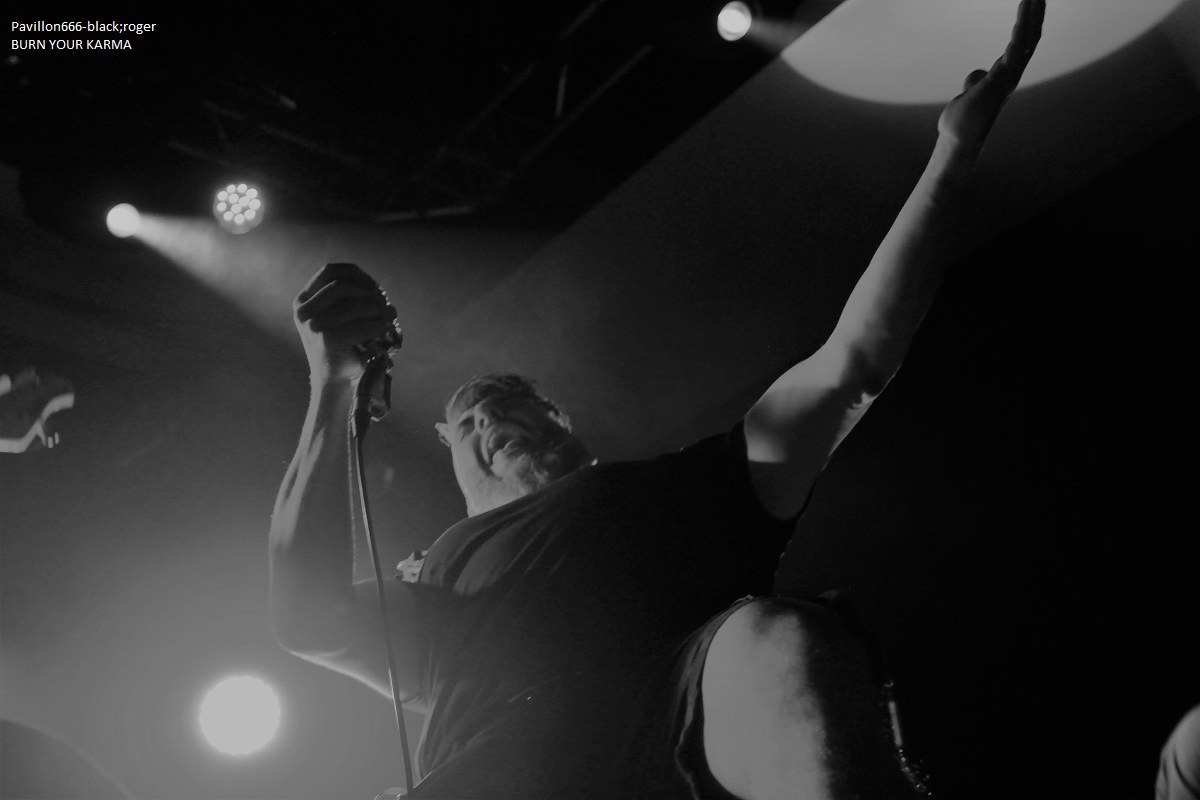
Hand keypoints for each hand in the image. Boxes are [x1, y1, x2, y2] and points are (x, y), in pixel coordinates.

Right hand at [293, 263, 399, 382]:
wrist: (335, 381)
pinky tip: (385, 329)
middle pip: (344, 286)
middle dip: (370, 292)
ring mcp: (314, 325)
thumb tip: (373, 284)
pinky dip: (379, 325)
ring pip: (356, 305)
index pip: (329, 271)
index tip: (373, 284)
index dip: (355, 273)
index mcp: (303, 300)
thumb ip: (346, 297)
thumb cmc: (342, 347)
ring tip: (391, 316)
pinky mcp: (328, 340)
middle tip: (386, 304)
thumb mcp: (337, 316)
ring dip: (379, 309)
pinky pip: (363, 325)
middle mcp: (304, 311)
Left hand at [937, 0, 1044, 163]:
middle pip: (1030, 37)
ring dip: (1031, 16)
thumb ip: (977, 81)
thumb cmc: (963, 122)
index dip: (1028, 21)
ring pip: (1026, 40)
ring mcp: (1008, 79)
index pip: (1022, 42)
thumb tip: (977, 75)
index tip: (1031, 0)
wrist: (957, 141)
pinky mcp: (999, 81)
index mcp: (1005, 74)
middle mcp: (1012, 75)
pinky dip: (1019, 30)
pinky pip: (1013, 50)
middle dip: (1035, 13)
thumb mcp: (969, 94)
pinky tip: (1022, 12)